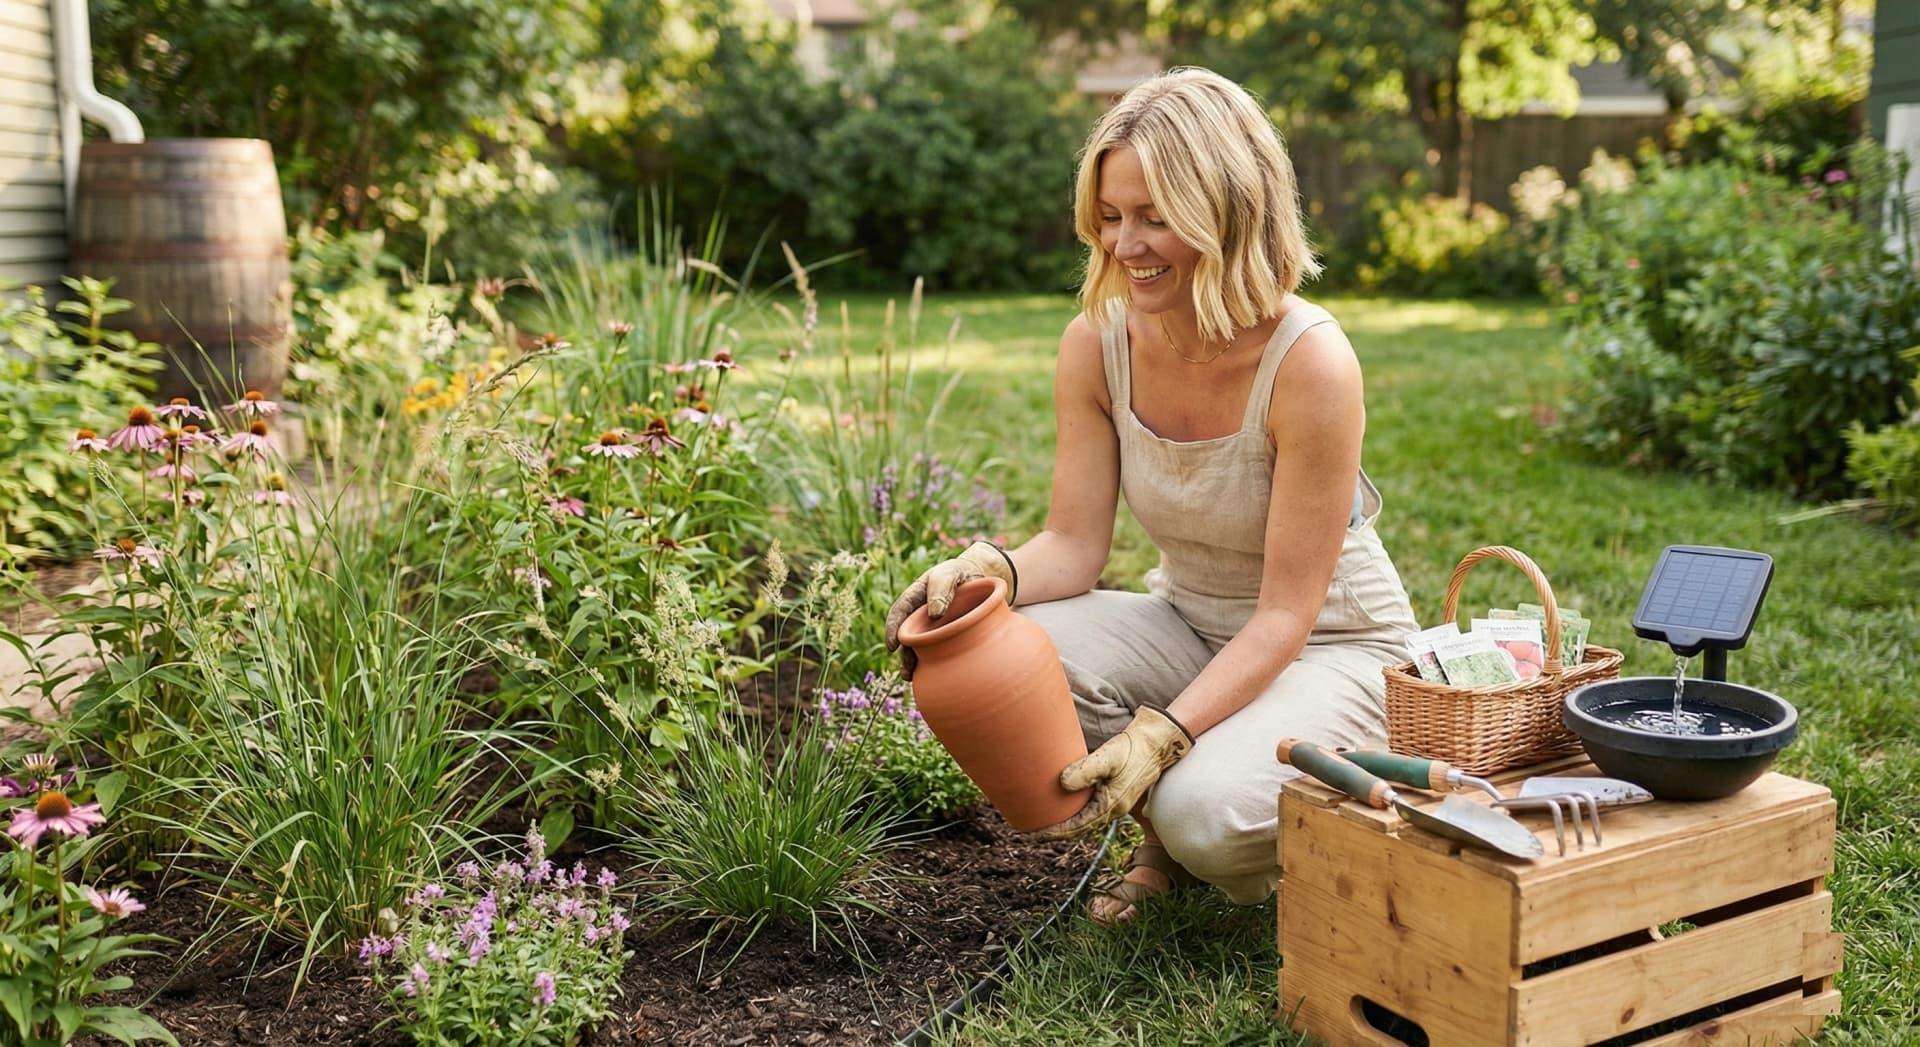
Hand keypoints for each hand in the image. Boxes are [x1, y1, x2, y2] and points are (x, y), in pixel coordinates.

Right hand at [882, 541, 1017, 678]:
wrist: (980, 578)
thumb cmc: (960, 574)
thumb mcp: (949, 573)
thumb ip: (941, 588)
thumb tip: (935, 614)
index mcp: (914, 599)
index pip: (899, 614)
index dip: (892, 630)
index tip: (892, 646)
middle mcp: (920, 618)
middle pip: (907, 639)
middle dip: (905, 657)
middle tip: (907, 672)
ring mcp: (933, 630)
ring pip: (921, 650)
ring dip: (917, 665)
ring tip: (915, 680)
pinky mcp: (948, 640)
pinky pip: (940, 654)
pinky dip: (937, 667)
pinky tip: (938, 678)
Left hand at [1032, 706, 1193, 839]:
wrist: (1158, 741)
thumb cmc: (1134, 748)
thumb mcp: (1109, 757)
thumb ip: (1086, 771)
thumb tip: (1062, 783)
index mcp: (1111, 805)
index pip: (1078, 826)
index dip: (1055, 831)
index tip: (1034, 833)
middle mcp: (1113, 807)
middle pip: (1079, 827)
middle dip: (1056, 830)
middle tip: (1031, 829)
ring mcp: (1114, 800)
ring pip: (1084, 817)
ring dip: (1065, 820)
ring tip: (1043, 817)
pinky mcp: (1114, 790)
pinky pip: (1090, 806)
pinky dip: (1074, 809)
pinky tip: (1062, 801)